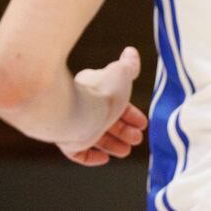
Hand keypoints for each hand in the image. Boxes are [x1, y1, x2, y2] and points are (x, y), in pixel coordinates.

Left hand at [56, 47, 146, 166]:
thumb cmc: (100, 92)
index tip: (143, 122)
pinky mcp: (67, 141)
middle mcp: (82, 105)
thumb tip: (131, 52)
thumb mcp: (123, 74)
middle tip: (138, 138)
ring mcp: (74, 124)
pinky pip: (78, 153)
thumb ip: (129, 65)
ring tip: (127, 150)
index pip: (115, 100)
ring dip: (113, 144)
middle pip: (107, 120)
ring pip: (95, 136)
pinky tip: (104, 159)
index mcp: (94, 87)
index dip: (131, 111)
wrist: (74, 112)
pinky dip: (91, 157)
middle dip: (124, 130)